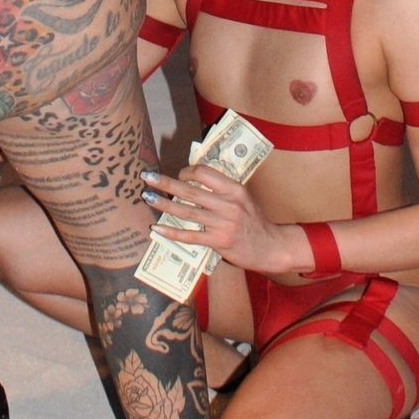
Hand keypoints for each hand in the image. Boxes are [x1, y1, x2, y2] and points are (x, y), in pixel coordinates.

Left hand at [142, 165, 295, 274]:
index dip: (187, 172)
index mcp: (234, 189)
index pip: (204, 172)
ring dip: (164, 204)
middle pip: (190, 190)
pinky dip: (172, 232)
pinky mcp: (219, 242)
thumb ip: (222, 190)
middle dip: (166, 183)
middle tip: (147, 177)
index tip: (178, 175)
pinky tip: (158, 228)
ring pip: (187, 211)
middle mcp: (228, 204)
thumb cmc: (255, 222)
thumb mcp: (243, 199)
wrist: (271, 247)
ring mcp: (223, 223)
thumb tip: (194, 180)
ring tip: (147, 198)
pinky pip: (190, 235)